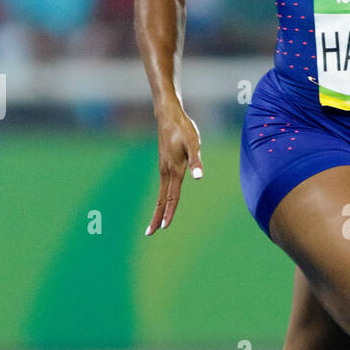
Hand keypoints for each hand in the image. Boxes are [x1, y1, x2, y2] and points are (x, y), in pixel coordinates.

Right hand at [145, 106, 202, 234]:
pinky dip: (161, 199)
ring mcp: (164, 169)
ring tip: (155, 223)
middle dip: (157, 217)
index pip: (172, 197)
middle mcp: (166, 172)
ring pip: (161, 194)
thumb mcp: (194, 144)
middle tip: (149, 233)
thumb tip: (199, 177)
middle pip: (161, 200)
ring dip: (158, 210)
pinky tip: (163, 203)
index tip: (165, 227)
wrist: (168, 116)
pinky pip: (163, 187)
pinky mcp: (164, 165)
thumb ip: (196, 161)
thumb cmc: (184, 129)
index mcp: (174, 170)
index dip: (169, 212)